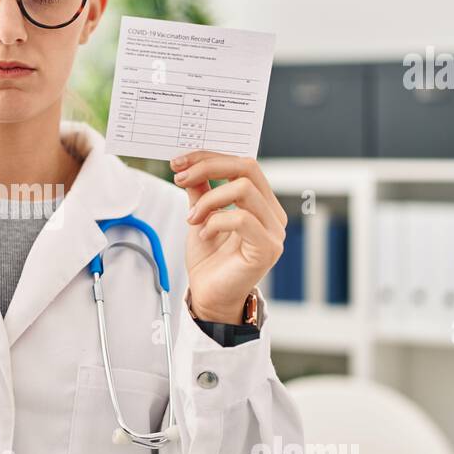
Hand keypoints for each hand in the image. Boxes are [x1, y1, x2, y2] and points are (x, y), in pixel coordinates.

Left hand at [171, 152, 286, 323]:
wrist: (209, 296)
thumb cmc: (209, 260)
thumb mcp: (200, 216)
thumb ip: (201, 190)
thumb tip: (190, 165)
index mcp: (261, 202)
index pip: (243, 164)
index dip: (209, 157)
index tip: (179, 162)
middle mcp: (273, 214)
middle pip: (248, 167)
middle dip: (208, 167)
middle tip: (180, 178)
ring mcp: (274, 231)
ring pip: (244, 189)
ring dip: (209, 200)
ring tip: (192, 219)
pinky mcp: (267, 248)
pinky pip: (242, 219)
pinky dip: (216, 222)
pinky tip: (204, 235)